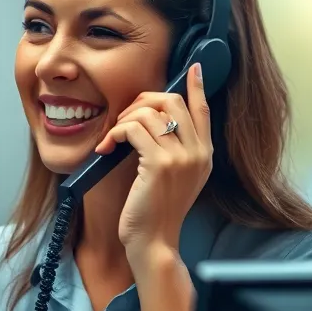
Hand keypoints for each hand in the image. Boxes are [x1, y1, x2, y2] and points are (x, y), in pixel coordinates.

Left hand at [94, 63, 212, 264]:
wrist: (154, 241)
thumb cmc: (156, 210)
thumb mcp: (174, 176)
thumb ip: (175, 149)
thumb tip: (154, 118)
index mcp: (205, 154)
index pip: (204, 110)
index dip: (196, 87)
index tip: (192, 69)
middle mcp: (199, 152)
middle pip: (172, 100)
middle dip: (142, 101)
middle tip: (124, 119)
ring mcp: (182, 157)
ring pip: (149, 112)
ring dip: (123, 120)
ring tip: (113, 139)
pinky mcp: (160, 163)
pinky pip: (133, 128)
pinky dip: (115, 133)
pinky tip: (106, 148)